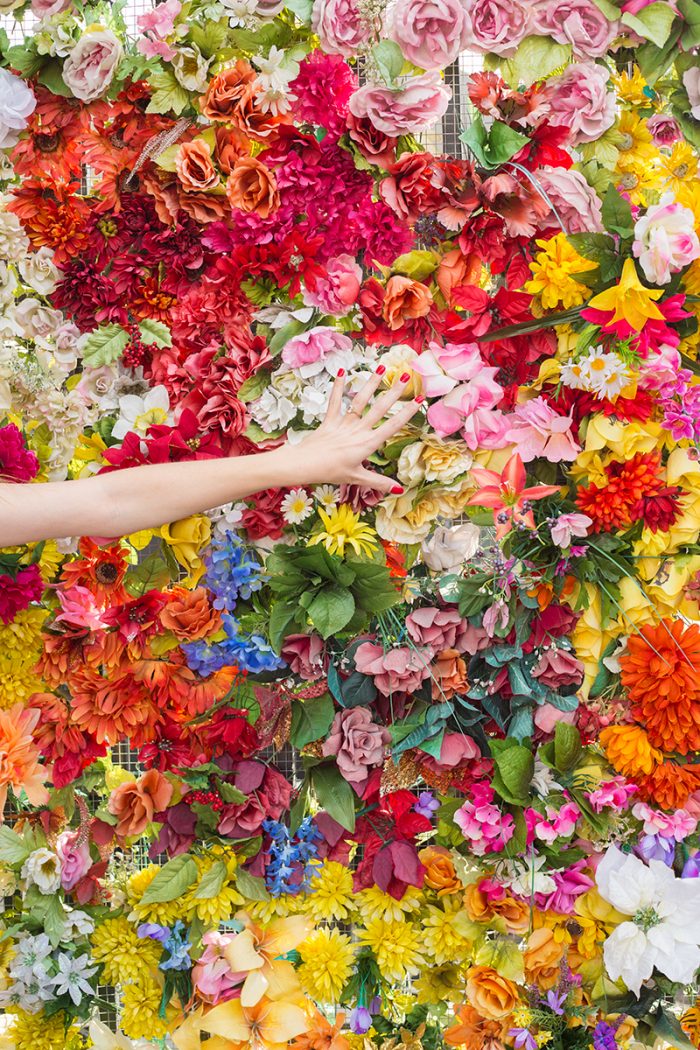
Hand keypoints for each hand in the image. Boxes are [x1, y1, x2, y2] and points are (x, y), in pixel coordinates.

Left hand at [278, 369, 421, 493]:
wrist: (304, 465)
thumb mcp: (357, 478)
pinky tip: (342, 372)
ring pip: (359, 400)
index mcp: (367, 444)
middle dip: (394, 392)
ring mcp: (343, 423)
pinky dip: (338, 386)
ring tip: (381, 368)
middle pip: (379, 408)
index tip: (419, 400)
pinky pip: (334, 401)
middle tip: (405, 376)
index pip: (392, 426)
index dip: (407, 412)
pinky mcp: (330, 420)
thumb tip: (399, 490)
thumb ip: (379, 483)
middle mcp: (358, 430)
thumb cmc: (330, 472)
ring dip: (370, 383)